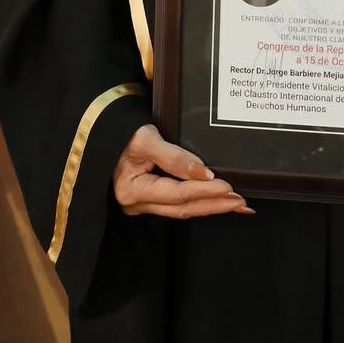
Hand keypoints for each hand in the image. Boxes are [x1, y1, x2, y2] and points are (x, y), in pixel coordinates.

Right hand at [112, 123, 252, 219]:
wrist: (102, 133)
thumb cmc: (120, 132)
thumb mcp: (145, 139)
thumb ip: (173, 156)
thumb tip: (204, 172)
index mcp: (132, 189)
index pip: (176, 193)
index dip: (203, 191)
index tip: (227, 186)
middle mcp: (136, 204)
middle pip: (182, 208)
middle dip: (214, 205)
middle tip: (241, 203)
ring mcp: (142, 205)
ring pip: (182, 210)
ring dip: (210, 206)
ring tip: (236, 205)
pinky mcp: (149, 201)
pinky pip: (177, 205)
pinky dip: (199, 202)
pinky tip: (217, 202)